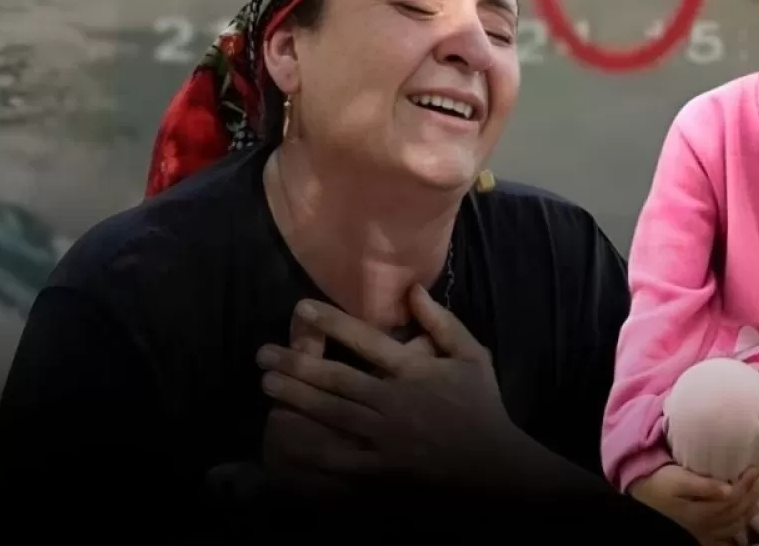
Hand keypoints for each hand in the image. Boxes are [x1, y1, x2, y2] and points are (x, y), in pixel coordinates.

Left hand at [256, 285, 518, 490]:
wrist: (495, 468)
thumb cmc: (482, 408)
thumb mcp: (473, 357)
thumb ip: (442, 322)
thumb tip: (412, 289)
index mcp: (415, 371)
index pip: (367, 340)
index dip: (332, 322)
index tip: (301, 309)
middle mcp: (395, 401)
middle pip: (337, 378)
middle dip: (296, 363)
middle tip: (263, 353)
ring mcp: (385, 438)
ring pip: (331, 413)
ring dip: (295, 397)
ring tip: (266, 384)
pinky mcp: (379, 470)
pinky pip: (337, 456)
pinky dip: (309, 444)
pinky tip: (286, 434)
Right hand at [629, 464, 758, 545]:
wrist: (642, 493)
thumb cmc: (660, 482)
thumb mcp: (679, 480)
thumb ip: (704, 486)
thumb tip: (729, 490)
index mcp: (701, 512)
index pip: (732, 500)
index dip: (745, 485)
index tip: (753, 469)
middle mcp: (705, 526)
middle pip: (735, 513)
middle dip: (750, 495)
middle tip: (758, 477)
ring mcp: (702, 532)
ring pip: (733, 526)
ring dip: (748, 511)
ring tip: (757, 497)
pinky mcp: (699, 533)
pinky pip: (723, 539)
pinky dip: (737, 531)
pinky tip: (744, 525)